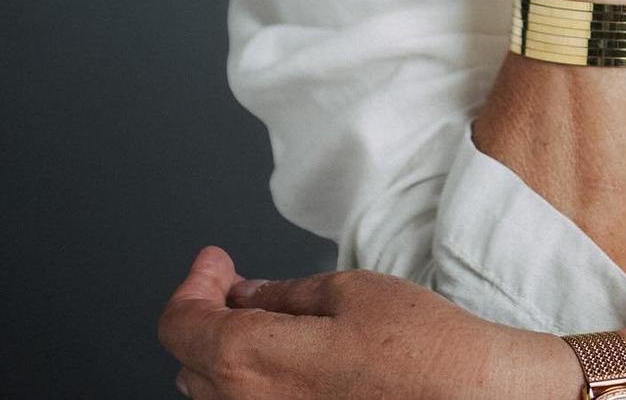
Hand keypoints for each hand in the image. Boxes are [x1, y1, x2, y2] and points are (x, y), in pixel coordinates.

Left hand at [157, 244, 533, 399]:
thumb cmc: (419, 348)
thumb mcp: (348, 292)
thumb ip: (282, 297)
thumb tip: (246, 295)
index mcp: (252, 361)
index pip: (181, 325)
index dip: (193, 285)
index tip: (214, 263)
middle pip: (191, 363)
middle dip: (206, 315)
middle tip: (232, 283)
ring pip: (216, 396)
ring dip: (224, 356)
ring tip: (259, 322)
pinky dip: (253, 386)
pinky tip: (285, 362)